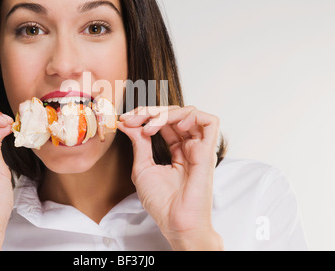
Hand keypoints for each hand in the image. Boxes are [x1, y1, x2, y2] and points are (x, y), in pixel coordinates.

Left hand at [118, 106, 222, 250]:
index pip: (164, 122)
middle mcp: (189, 147)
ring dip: (166, 113)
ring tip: (149, 126)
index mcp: (177, 151)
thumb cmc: (162, 203)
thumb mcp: (142, 168)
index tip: (125, 120)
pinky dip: (191, 116)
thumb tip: (127, 123)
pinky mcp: (208, 151)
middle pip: (174, 114)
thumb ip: (139, 143)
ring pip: (189, 113)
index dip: (145, 116)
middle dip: (150, 111)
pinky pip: (209, 122)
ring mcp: (199, 148)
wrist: (175, 222)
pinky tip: (175, 125)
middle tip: (132, 119)